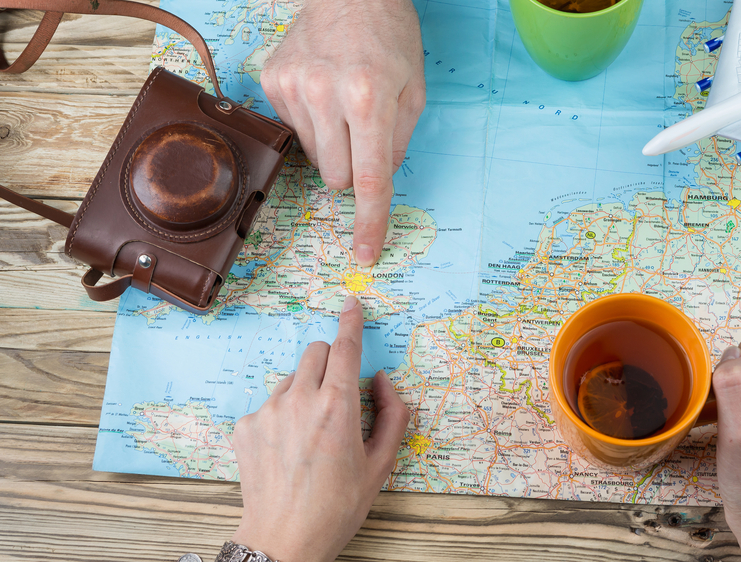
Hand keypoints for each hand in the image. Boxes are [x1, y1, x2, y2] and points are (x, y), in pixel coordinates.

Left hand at [230, 296, 410, 561]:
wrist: (284, 540)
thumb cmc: (337, 507)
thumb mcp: (381, 464)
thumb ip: (392, 414)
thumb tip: (380, 381)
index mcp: (337, 407)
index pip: (345, 347)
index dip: (350, 321)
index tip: (351, 304)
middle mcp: (300, 400)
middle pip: (316, 352)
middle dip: (331, 362)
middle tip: (339, 394)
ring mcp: (268, 411)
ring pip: (293, 377)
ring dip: (306, 390)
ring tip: (311, 433)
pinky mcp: (246, 426)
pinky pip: (270, 403)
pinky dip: (283, 414)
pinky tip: (288, 447)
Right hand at [261, 0, 425, 266]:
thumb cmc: (392, 33)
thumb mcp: (416, 89)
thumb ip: (400, 143)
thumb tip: (376, 182)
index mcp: (370, 97)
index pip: (369, 179)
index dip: (369, 222)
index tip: (366, 253)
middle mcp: (325, 94)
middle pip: (335, 177)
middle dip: (353, 169)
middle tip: (366, 131)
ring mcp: (292, 87)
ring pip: (312, 157)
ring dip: (332, 143)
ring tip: (343, 99)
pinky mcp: (271, 81)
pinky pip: (293, 130)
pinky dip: (312, 121)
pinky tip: (322, 86)